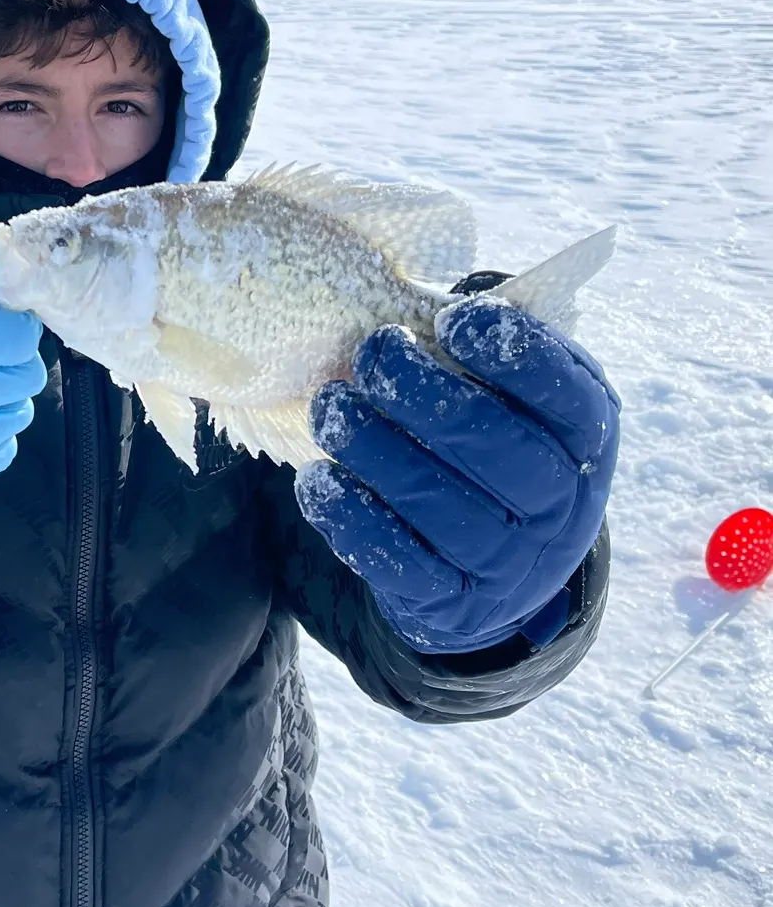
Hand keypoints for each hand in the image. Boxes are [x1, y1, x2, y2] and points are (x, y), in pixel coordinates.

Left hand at [294, 297, 618, 651]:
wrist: (502, 571)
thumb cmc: (501, 447)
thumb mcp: (522, 399)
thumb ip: (494, 354)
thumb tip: (419, 301)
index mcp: (588, 441)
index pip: (564, 393)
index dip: (512, 352)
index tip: (451, 317)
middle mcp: (561, 509)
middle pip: (493, 444)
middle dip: (422, 389)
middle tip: (374, 351)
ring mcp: (509, 565)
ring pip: (435, 502)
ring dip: (372, 445)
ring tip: (331, 405)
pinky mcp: (451, 605)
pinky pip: (397, 563)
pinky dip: (350, 516)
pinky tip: (320, 478)